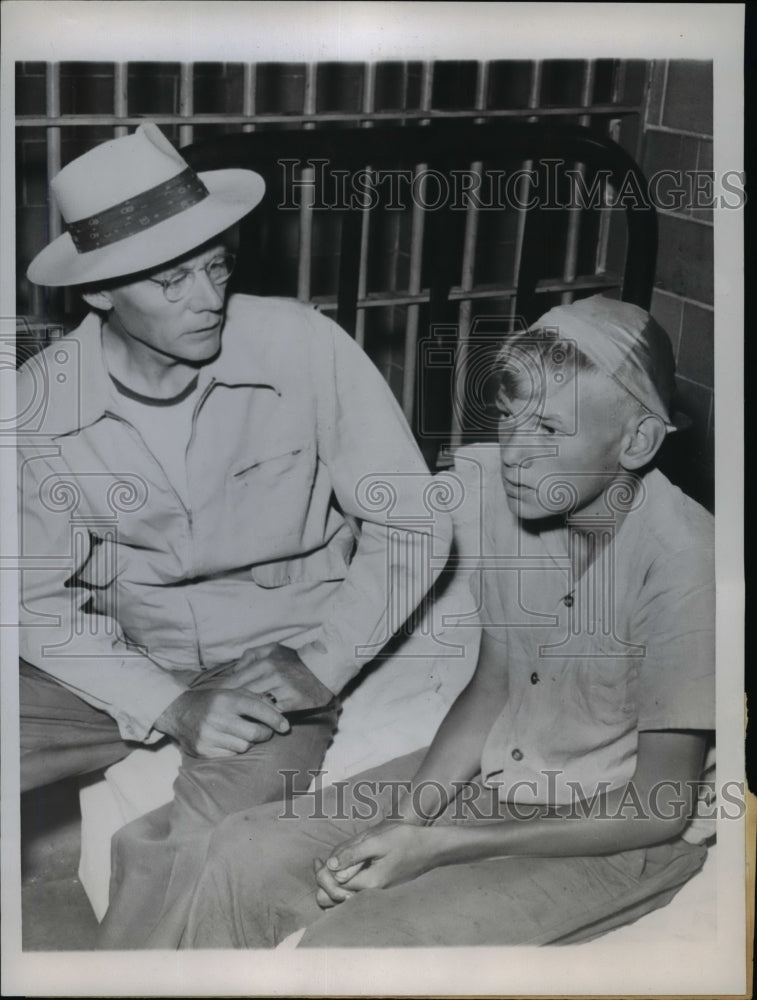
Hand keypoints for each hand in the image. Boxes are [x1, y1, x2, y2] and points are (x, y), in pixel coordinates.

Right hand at [154, 688, 289, 757]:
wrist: (178, 712)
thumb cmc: (212, 702)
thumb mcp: (232, 692)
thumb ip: (255, 700)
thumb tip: (278, 713)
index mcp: (226, 699)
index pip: (257, 709)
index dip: (275, 719)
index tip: (285, 727)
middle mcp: (217, 717)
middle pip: (254, 733)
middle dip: (265, 733)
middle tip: (265, 731)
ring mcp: (209, 735)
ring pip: (244, 746)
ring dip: (248, 741)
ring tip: (241, 733)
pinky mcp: (203, 750)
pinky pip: (231, 754)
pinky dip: (234, 748)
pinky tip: (229, 740)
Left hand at [219, 643, 333, 711]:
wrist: (324, 670)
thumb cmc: (294, 661)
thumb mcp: (273, 649)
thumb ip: (252, 655)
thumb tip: (234, 669)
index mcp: (266, 662)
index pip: (237, 680)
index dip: (225, 692)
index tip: (218, 699)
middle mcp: (273, 675)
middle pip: (244, 694)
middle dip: (232, 705)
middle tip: (222, 714)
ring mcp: (284, 689)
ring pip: (256, 705)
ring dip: (246, 714)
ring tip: (236, 720)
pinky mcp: (293, 702)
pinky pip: (272, 714)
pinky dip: (263, 719)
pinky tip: (256, 723)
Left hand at [313, 820, 442, 906]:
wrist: (429, 847)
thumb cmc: (405, 839)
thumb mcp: (377, 841)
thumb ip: (353, 853)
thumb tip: (330, 865)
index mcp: (370, 884)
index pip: (334, 886)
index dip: (321, 874)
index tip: (316, 860)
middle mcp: (372, 894)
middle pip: (336, 898)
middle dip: (323, 881)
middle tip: (317, 863)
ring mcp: (376, 894)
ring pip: (343, 899)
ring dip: (331, 884)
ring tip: (326, 866)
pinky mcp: (378, 890)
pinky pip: (353, 895)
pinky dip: (342, 886)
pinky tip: (340, 872)